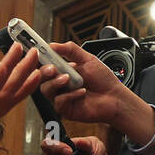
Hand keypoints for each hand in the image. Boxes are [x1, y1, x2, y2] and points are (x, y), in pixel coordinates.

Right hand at [37, 42, 154, 143]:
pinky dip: (69, 95)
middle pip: (41, 77)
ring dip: (55, 82)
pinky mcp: (66, 109)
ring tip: (68, 78)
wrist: (115, 97)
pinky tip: (81, 92)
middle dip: (45, 71)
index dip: (40, 59)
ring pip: (46, 89)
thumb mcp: (88, 59)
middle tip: (52, 68)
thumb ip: (70, 50)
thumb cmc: (103, 80)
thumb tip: (53, 45)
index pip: (45, 64)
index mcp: (63, 70)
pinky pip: (59, 101)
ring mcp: (62, 96)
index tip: (38, 52)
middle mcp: (60, 84)